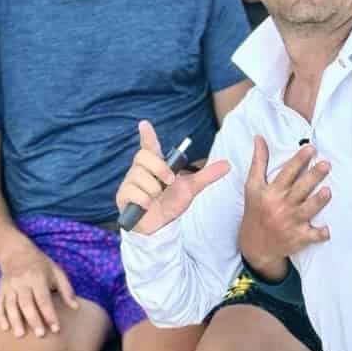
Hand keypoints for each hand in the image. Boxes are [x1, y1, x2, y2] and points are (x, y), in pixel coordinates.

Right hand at [0, 238, 78, 338]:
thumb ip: (66, 290)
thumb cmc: (41, 265)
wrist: (16, 252)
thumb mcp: (56, 272)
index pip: (43, 298)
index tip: (56, 328)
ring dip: (15, 320)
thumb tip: (76, 307)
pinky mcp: (1, 290)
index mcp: (37, 277)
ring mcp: (9, 286)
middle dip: (33, 319)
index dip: (49, 314)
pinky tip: (5, 328)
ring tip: (20, 335)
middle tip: (40, 334)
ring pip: (11, 305)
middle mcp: (22, 282)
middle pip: (27, 303)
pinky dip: (0, 316)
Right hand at [116, 120, 229, 236]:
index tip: (145, 124)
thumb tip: (228, 164)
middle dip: (160, 169)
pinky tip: (147, 206)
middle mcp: (140, 169)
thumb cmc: (171, 203)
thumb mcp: (191, 188)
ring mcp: (130, 182)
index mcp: (155, 164)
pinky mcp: (123, 196)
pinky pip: (135, 193)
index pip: (149, 145)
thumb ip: (206, 175)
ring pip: (141, 177)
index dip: (147, 134)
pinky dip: (145, 201)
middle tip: (168, 183)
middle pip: (144, 156)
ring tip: (156, 198)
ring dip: (154, 191)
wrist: (160, 226)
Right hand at [238, 137, 329, 276]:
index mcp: (271, 192)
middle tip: (326, 164)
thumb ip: (259, 161)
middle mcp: (281, 206)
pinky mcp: (298, 238)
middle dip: (313, 176)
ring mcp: (290, 223)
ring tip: (328, 191)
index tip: (311, 148)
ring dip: (318, 201)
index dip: (299, 160)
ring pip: (307, 210)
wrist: (254, 244)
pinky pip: (311, 236)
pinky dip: (320, 234)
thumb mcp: (253, 186)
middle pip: (300, 189)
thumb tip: (259, 138)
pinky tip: (328, 230)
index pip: (286, 173)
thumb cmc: (256, 210)